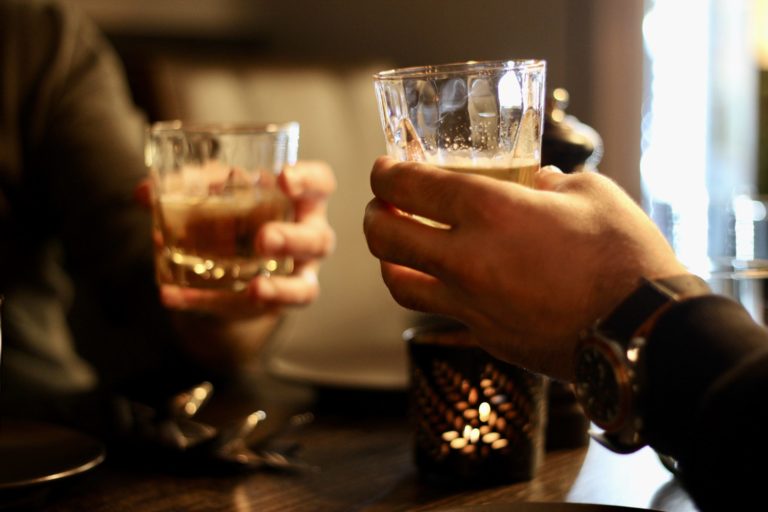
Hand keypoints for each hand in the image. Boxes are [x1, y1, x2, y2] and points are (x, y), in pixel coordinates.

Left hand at [137, 160, 335, 318]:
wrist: (232, 263)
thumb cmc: (233, 213)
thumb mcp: (213, 192)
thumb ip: (184, 186)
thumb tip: (144, 192)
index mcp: (300, 199)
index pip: (320, 183)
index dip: (308, 180)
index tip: (284, 178)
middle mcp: (308, 236)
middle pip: (318, 239)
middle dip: (292, 240)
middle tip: (263, 239)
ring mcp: (296, 275)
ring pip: (304, 287)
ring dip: (280, 288)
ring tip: (255, 289)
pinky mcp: (271, 305)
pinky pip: (252, 312)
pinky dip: (211, 303)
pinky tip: (176, 296)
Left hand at [363, 156, 686, 379]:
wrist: (644, 332)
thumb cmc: (624, 255)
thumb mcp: (590, 193)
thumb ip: (550, 182)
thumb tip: (535, 183)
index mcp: (491, 212)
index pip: (411, 186)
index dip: (387, 174)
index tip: (385, 169)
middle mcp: (467, 260)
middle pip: (385, 237)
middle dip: (374, 215)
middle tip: (383, 205)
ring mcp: (471, 305)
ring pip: (399, 284)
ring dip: (389, 260)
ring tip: (400, 247)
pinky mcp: (485, 336)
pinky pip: (441, 311)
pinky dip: (436, 291)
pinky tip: (452, 280)